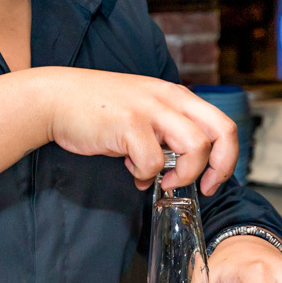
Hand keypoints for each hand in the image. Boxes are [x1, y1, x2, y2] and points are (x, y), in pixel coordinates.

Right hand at [32, 68, 238, 195]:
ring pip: (195, 146)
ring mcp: (150, 110)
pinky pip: (153, 162)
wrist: (55, 98)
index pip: (223, 123)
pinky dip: (145, 175)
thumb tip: (175, 168)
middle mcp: (169, 98)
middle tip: (205, 186)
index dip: (226, 157)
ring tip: (162, 181)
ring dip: (184, 174)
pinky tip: (131, 170)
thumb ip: (163, 130)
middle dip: (220, 167)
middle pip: (222, 131)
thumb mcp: (142, 108)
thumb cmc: (96, 108)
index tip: (212, 179)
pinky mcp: (128, 125)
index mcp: (176, 95)